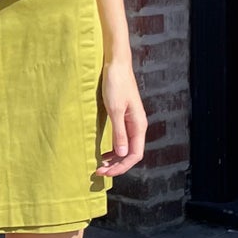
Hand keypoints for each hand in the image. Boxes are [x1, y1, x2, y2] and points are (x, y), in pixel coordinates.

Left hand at [96, 57, 146, 176]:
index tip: (105, 172)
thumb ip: (119, 132)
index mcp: (139, 125)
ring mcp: (131, 122)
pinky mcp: (124, 117)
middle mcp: (138, 126)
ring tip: (100, 165)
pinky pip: (122, 139)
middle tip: (98, 172)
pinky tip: (104, 152)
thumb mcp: (114, 110)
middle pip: (131, 154)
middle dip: (117, 166)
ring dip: (115, 159)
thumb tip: (123, 154)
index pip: (134, 155)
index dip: (121, 167)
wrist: (116, 65)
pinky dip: (114, 149)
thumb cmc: (116, 84)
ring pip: (126, 148)